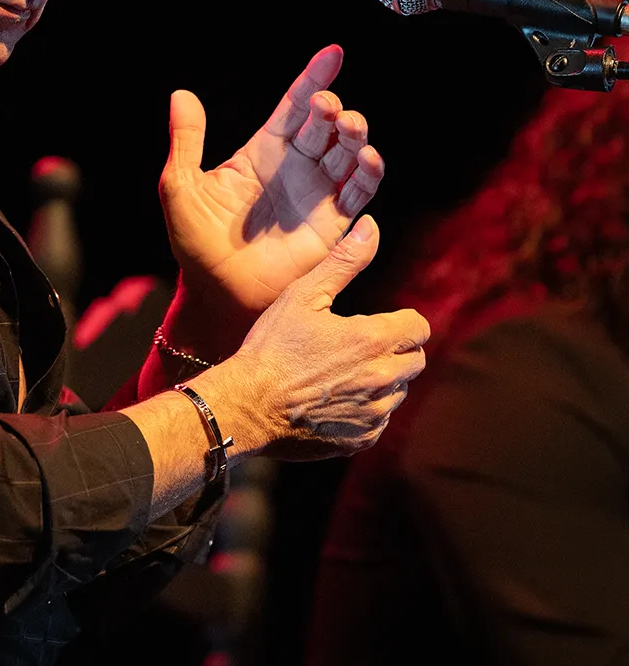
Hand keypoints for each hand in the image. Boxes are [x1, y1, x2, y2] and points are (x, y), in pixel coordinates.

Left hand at [159, 45, 383, 347]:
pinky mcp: (332, 224)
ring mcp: (316, 194)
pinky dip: (368, 174)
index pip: (294, 107)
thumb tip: (181, 95)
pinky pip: (358, 193)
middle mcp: (295, 168)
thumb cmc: (195, 243)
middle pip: (325, 126)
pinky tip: (367, 159)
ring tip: (350, 129)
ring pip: (347, 153)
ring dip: (354, 137)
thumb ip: (186, 141)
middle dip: (333, 111)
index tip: (333, 53)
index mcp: (262, 152)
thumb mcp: (181, 187)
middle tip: (328, 109)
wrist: (217, 295)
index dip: (314, 78)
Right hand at [196, 216, 428, 459]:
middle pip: (415, 360)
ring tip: (343, 374)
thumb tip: (371, 227)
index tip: (379, 323)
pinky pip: (380, 421)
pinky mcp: (362, 439)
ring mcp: (374, 413)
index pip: (418, 327)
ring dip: (382, 381)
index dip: (402, 322)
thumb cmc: (271, 347)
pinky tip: (334, 400)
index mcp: (373, 339)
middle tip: (360, 347)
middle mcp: (382, 378)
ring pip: (399, 392)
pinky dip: (366, 410)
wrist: (246, 406)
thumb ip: (344, 261)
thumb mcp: (303, 295)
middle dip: (396, 350)